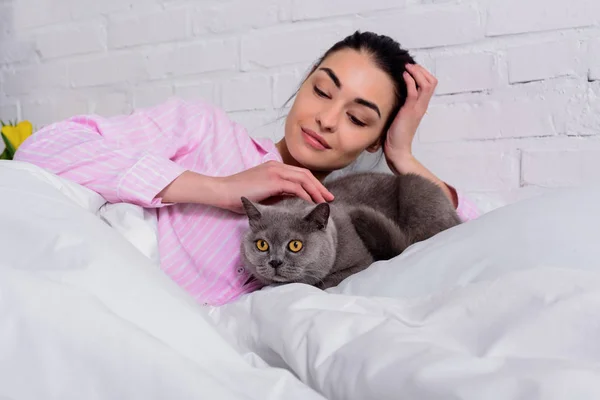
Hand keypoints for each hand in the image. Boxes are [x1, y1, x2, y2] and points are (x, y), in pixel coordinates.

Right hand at [217, 161, 334, 213]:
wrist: (223, 191)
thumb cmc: (238, 195)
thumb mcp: (262, 193)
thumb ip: (277, 193)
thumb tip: (292, 200)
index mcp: (274, 167)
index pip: (299, 173)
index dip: (312, 183)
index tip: (320, 195)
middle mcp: (276, 166)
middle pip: (305, 174)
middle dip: (319, 186)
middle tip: (329, 198)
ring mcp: (275, 172)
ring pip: (304, 179)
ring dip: (316, 190)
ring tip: (324, 202)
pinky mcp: (273, 180)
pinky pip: (296, 187)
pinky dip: (306, 195)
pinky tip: (311, 203)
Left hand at [384, 63, 437, 171]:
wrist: (398, 150)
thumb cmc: (396, 134)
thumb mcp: (400, 115)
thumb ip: (402, 104)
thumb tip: (394, 93)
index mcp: (421, 106)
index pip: (430, 84)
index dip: (422, 73)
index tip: (411, 68)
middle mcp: (422, 105)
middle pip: (432, 81)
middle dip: (421, 70)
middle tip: (409, 65)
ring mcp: (417, 108)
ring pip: (427, 84)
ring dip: (417, 72)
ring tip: (407, 67)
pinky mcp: (410, 111)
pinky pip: (414, 91)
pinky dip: (410, 80)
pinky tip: (403, 75)